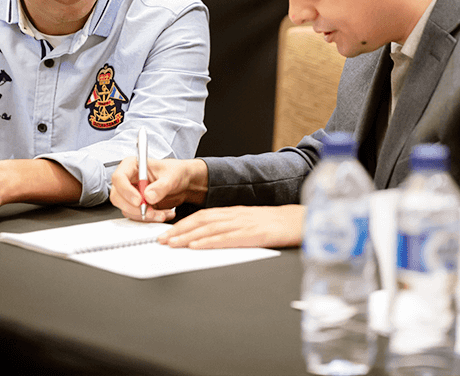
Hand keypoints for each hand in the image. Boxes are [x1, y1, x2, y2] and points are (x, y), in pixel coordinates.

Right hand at [110, 156, 207, 222]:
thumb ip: (161, 186)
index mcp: (132, 166)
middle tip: (150, 211)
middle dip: (134, 208)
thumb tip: (148, 196)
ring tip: (163, 213)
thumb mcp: (172, 176)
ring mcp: (131, 194)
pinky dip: (150, 219)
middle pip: (118, 197)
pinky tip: (163, 214)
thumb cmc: (176, 172)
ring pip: (127, 209)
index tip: (139, 200)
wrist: (184, 183)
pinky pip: (137, 216)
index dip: (126, 191)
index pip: (119, 178)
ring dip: (145, 215)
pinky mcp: (137, 206)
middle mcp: (128, 180)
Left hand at [159, 205, 304, 248]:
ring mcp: (242, 224)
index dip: (181, 224)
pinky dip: (208, 242)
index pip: (201, 216)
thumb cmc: (275, 224)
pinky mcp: (251, 234)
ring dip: (187, 236)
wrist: (298, 221)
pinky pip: (226, 238)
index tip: (166, 233)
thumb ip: (230, 228)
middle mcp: (233, 216)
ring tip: (172, 244)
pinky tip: (196, 246)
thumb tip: (210, 238)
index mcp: (232, 213)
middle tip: (161, 240)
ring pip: (208, 229)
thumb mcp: (249, 223)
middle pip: (200, 221)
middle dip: (178, 230)